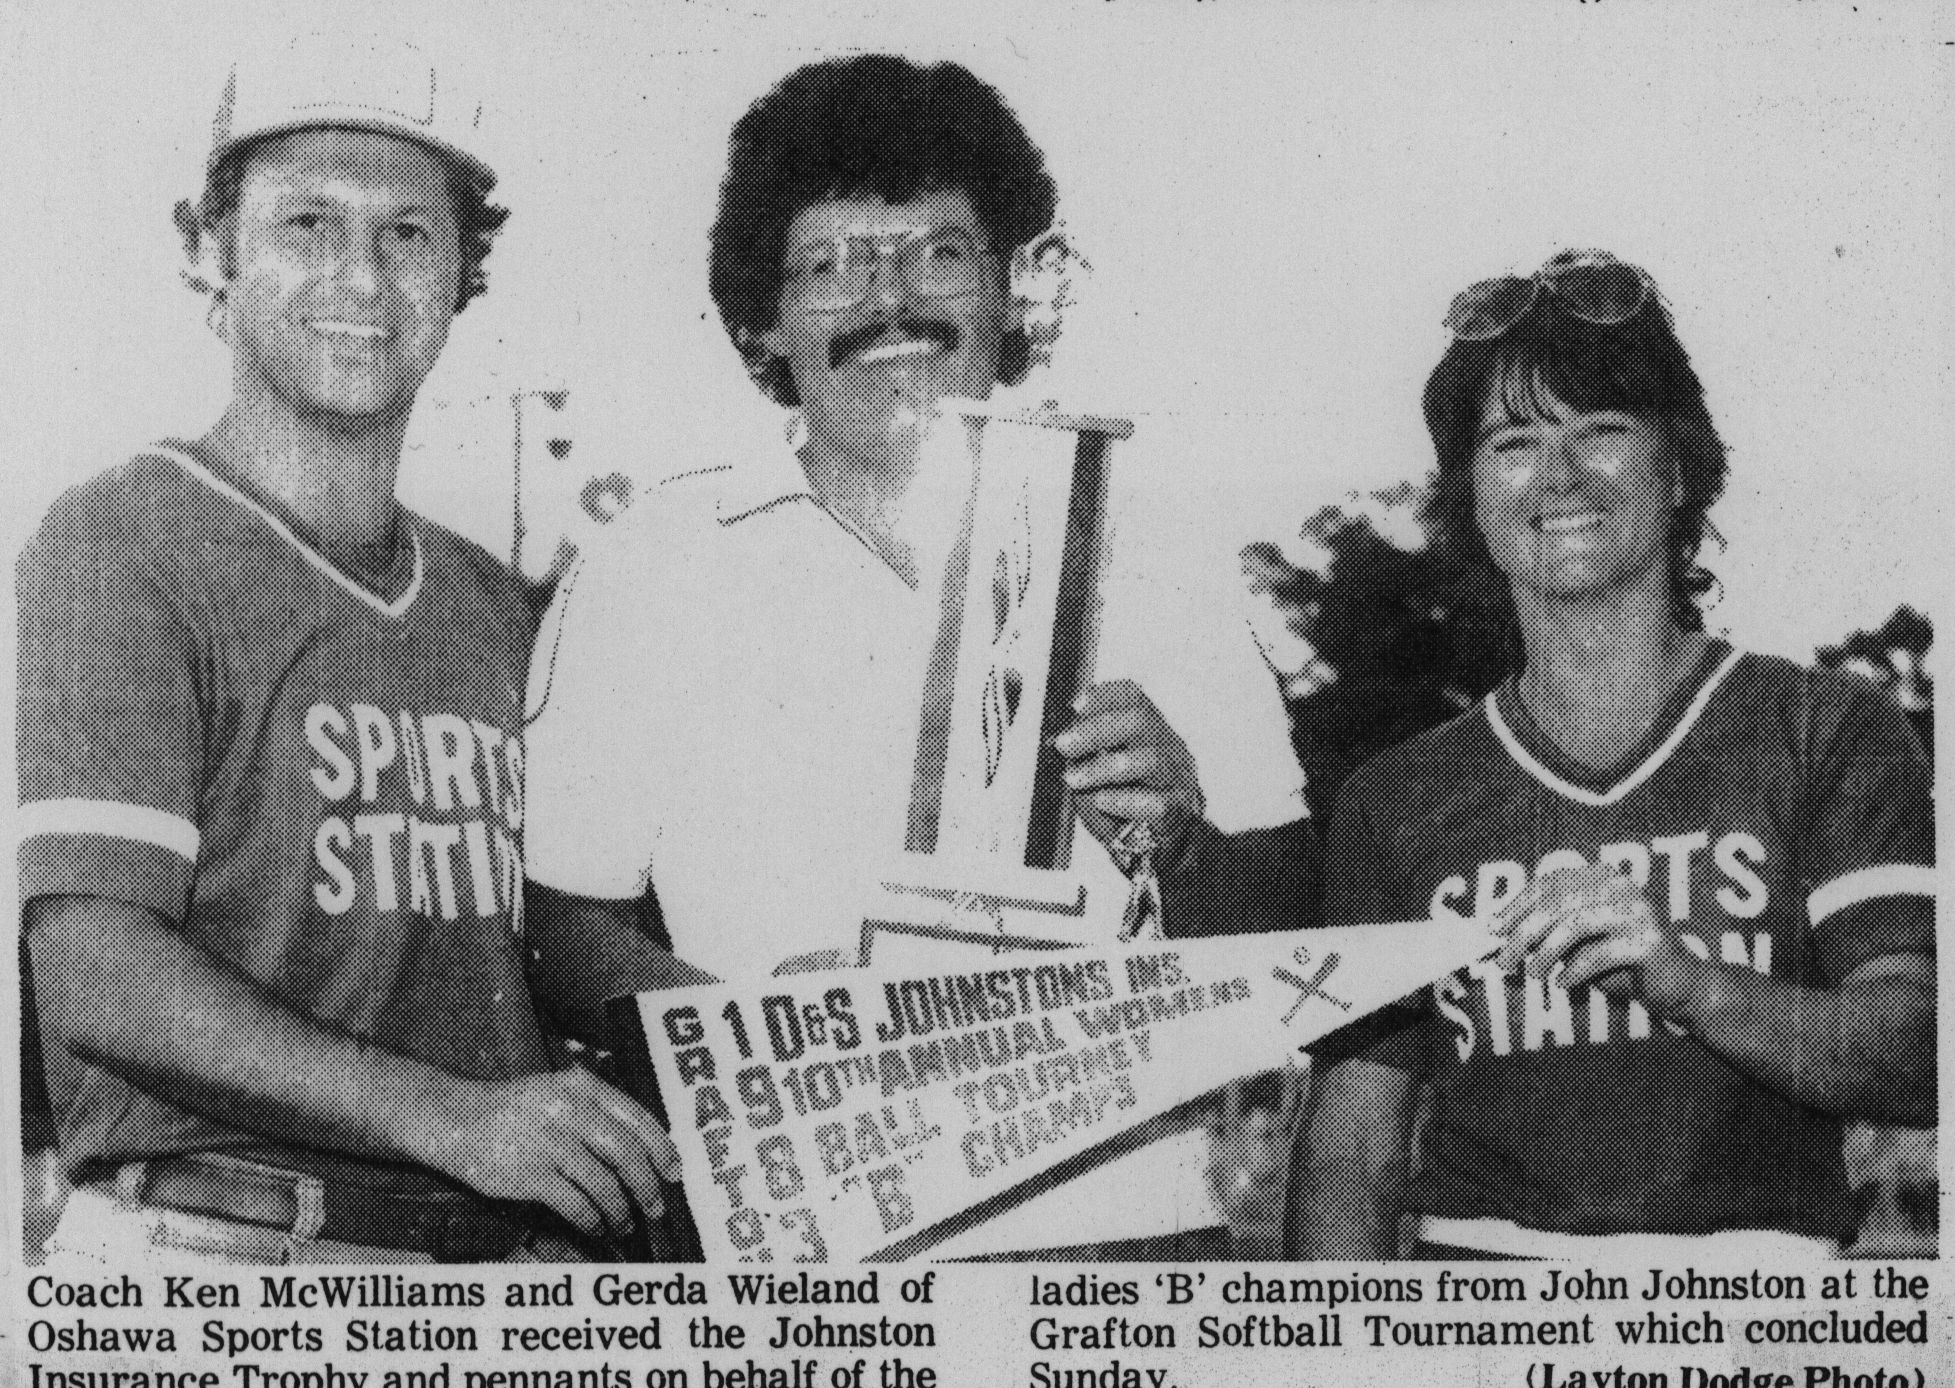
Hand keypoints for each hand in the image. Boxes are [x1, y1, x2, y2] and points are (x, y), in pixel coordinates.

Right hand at [423, 1067, 681, 1239]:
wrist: (453, 1118)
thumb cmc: (515, 1111)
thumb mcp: (558, 1094)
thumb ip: (597, 1113)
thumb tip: (645, 1152)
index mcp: (582, 1087)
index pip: (637, 1119)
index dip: (662, 1149)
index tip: (675, 1172)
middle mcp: (568, 1111)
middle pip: (626, 1154)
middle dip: (647, 1185)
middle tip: (656, 1207)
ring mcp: (547, 1142)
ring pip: (603, 1184)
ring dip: (620, 1210)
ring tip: (624, 1223)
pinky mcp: (527, 1174)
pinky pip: (575, 1204)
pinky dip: (592, 1220)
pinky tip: (595, 1226)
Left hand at [1052, 679, 1205, 867]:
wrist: (1154, 847)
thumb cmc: (1121, 805)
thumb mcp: (1094, 773)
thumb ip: (1081, 754)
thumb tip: (1058, 738)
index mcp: (1147, 730)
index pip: (1133, 697)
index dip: (1104, 696)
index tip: (1074, 706)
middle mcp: (1167, 746)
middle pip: (1141, 721)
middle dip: (1096, 729)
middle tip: (1064, 745)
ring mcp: (1177, 778)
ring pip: (1150, 759)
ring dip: (1104, 767)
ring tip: (1074, 779)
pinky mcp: (1179, 810)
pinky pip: (1157, 802)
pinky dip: (1126, 800)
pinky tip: (1103, 801)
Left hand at [1491, 862, 1706, 1014]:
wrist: (1677, 986)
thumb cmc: (1618, 963)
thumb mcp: (1576, 944)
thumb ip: (1545, 934)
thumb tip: (1496, 937)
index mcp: (1600, 876)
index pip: (1548, 883)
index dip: (1516, 906)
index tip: (1491, 930)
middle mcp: (1620, 885)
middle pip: (1557, 903)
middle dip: (1523, 933)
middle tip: (1503, 961)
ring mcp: (1637, 911)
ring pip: (1575, 925)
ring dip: (1545, 953)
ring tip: (1533, 975)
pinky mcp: (1649, 941)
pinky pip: (1598, 953)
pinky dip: (1573, 971)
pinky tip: (1562, 984)